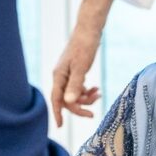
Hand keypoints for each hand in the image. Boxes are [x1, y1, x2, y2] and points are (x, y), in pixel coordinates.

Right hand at [50, 0, 116, 126]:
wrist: (89, 29)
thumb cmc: (85, 46)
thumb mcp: (81, 67)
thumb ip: (75, 85)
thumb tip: (69, 103)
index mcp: (59, 76)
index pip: (56, 99)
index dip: (58, 113)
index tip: (60, 127)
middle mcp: (60, 76)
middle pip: (66, 99)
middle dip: (79, 106)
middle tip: (94, 112)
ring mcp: (67, 73)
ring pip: (73, 94)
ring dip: (85, 98)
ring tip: (98, 94)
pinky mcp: (74, 70)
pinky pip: (78, 87)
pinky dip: (87, 90)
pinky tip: (96, 89)